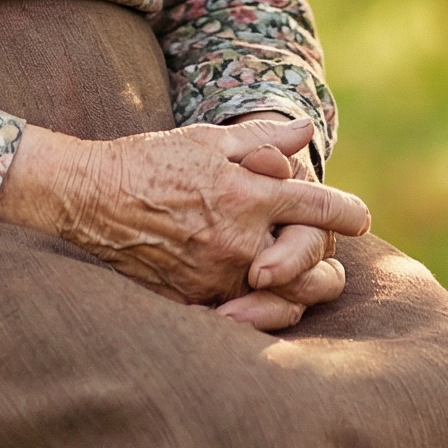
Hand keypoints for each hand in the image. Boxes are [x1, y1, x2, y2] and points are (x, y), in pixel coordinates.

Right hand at [0, 117, 368, 316]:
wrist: (88, 201)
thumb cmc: (149, 162)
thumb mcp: (206, 140)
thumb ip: (261, 140)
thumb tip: (306, 131)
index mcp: (246, 195)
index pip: (317, 210)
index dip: (348, 212)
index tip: (360, 216)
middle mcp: (238, 241)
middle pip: (314, 264)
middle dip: (330, 258)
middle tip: (330, 249)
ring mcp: (217, 277)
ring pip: (287, 298)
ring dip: (302, 287)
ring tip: (304, 274)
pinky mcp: (195, 301)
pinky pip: (249, 317)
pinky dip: (266, 309)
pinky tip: (266, 293)